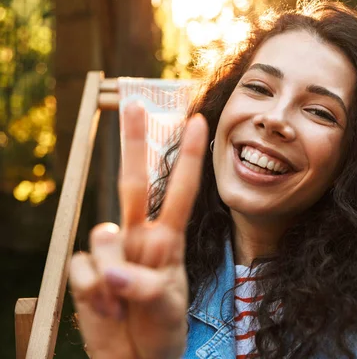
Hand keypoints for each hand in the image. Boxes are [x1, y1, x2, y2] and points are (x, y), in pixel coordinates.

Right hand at [69, 103, 207, 358]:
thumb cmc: (160, 329)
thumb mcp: (166, 306)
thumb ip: (143, 284)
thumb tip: (110, 270)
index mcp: (167, 240)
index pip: (180, 191)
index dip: (189, 157)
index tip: (198, 121)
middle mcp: (138, 238)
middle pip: (135, 183)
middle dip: (136, 142)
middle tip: (135, 102)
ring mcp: (111, 253)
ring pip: (103, 233)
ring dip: (114, 270)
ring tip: (124, 305)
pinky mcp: (86, 273)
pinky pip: (83, 269)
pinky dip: (94, 293)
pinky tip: (107, 310)